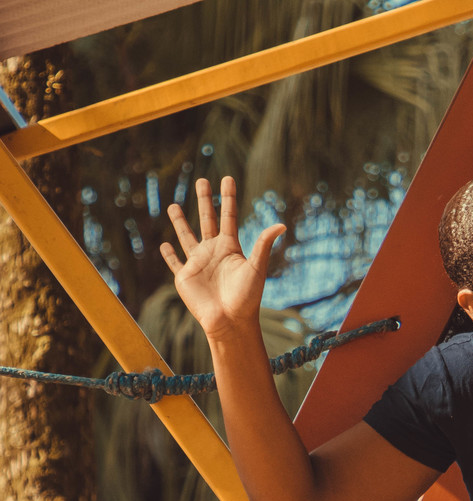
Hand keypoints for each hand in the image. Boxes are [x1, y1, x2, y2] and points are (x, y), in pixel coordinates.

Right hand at [161, 177, 285, 339]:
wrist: (230, 321)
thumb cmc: (246, 297)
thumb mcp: (256, 268)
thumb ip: (263, 245)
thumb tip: (281, 225)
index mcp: (230, 247)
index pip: (228, 216)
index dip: (227, 197)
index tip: (227, 178)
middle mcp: (213, 252)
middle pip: (207, 220)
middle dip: (204, 200)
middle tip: (202, 180)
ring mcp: (198, 263)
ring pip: (187, 237)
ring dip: (180, 222)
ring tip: (173, 204)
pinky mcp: (185, 277)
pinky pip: (175, 263)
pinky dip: (169, 255)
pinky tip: (164, 245)